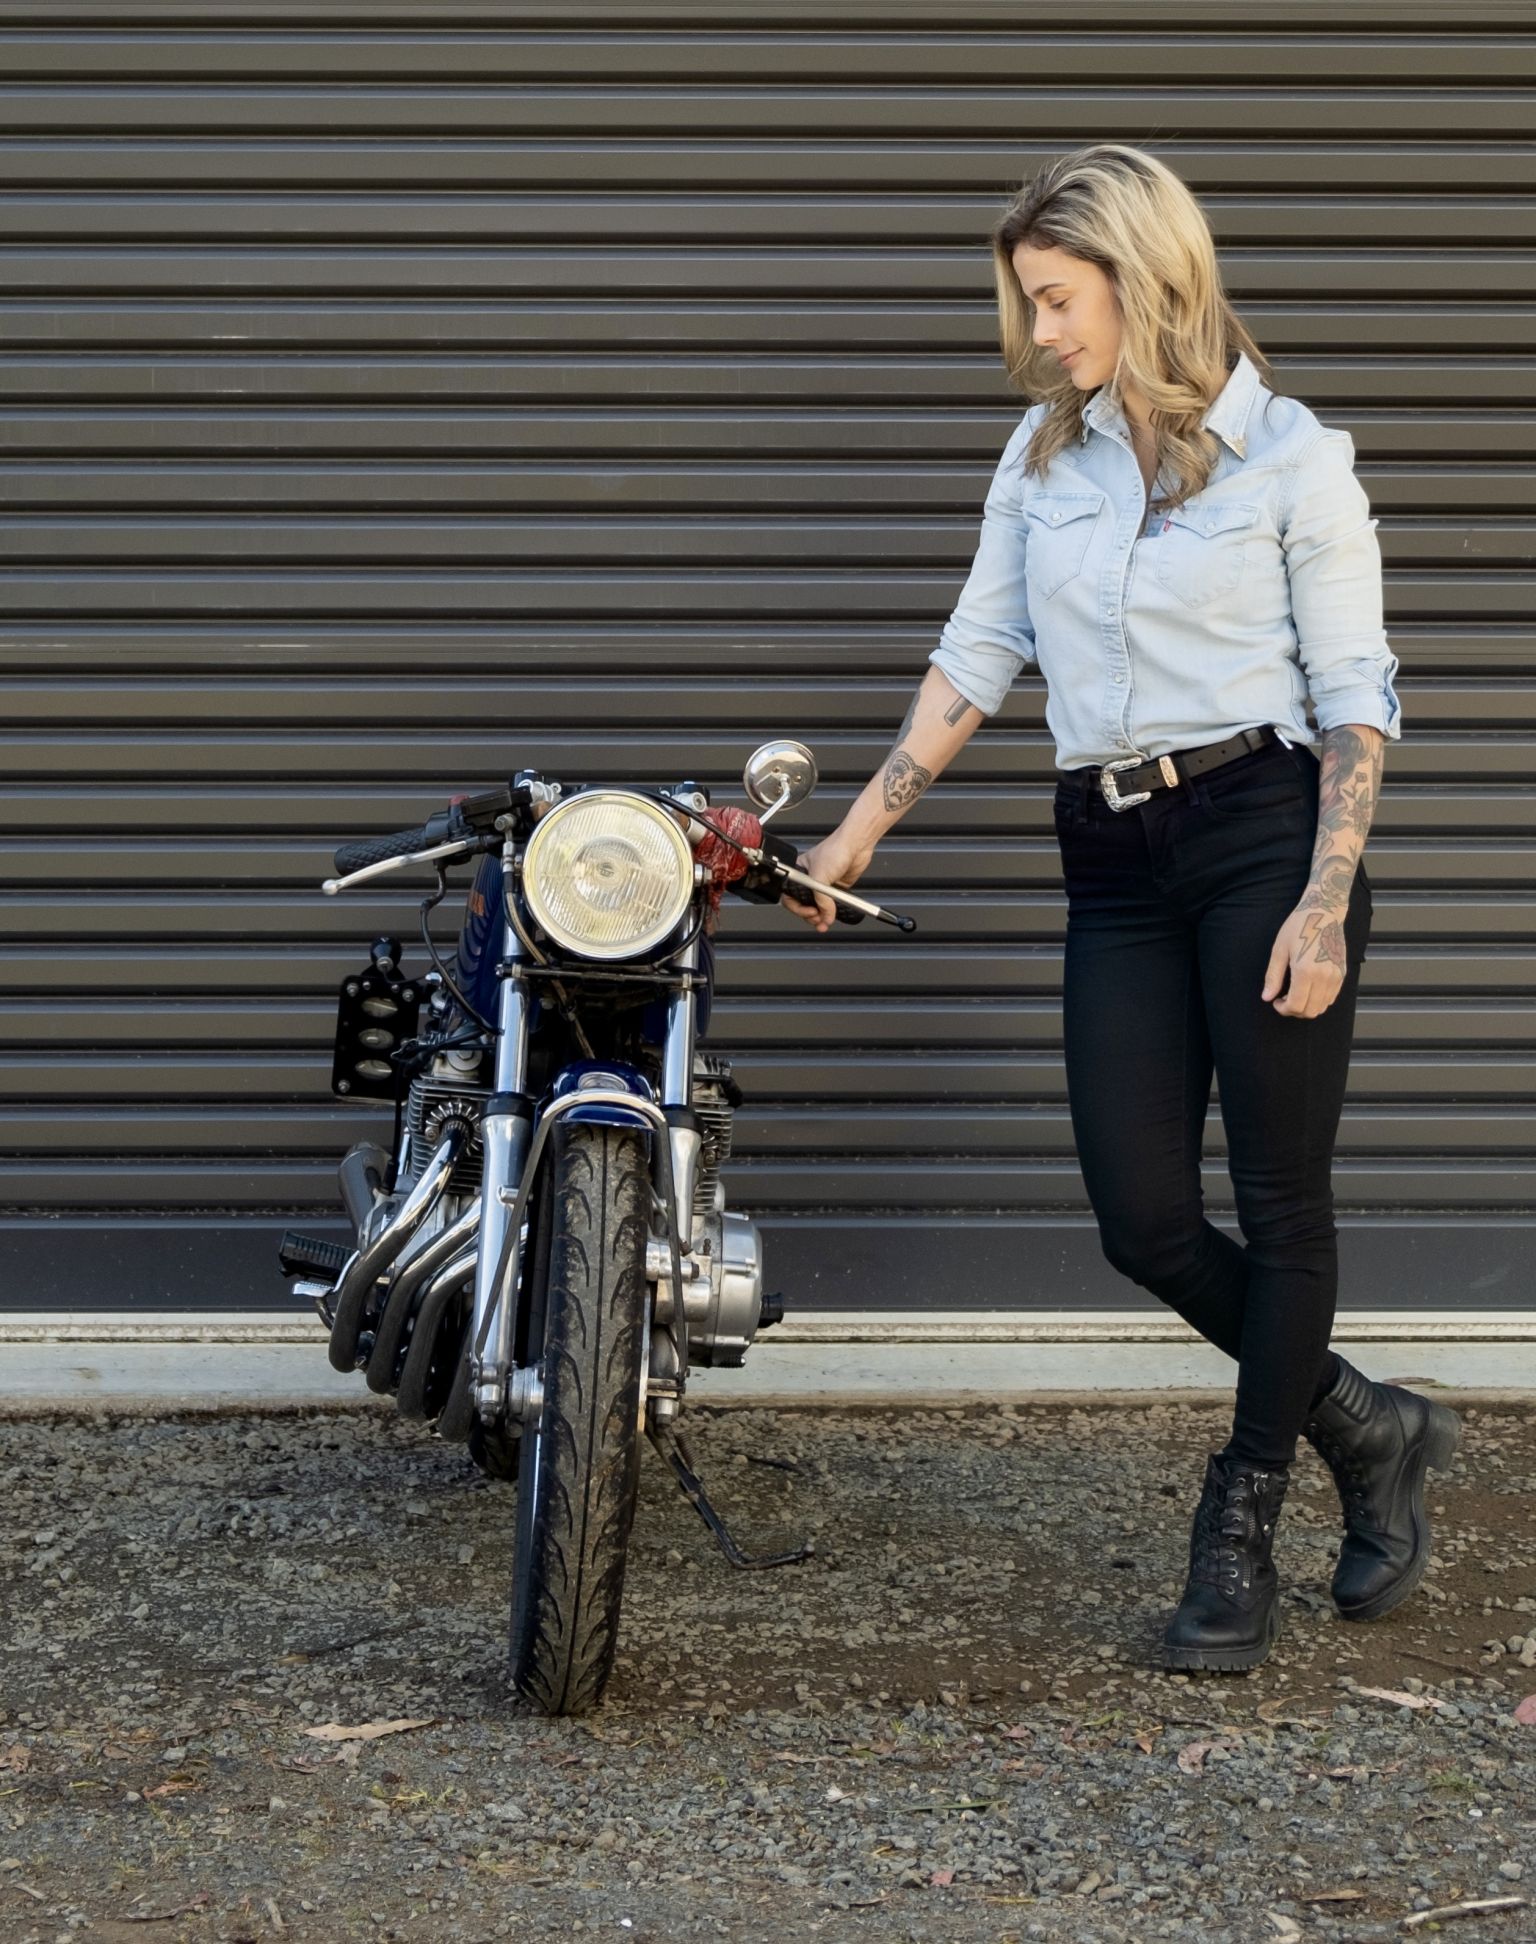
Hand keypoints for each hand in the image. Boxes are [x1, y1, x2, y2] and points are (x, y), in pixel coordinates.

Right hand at [782, 829, 875, 934]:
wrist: (856, 845)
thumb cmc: (835, 849)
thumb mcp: (820, 876)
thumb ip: (821, 899)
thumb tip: (826, 915)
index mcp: (798, 872)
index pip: (790, 896)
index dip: (797, 907)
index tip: (808, 912)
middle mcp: (809, 880)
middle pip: (803, 904)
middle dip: (809, 915)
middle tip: (817, 919)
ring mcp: (823, 885)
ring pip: (817, 907)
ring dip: (821, 917)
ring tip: (824, 922)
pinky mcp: (836, 889)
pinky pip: (831, 905)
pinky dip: (831, 913)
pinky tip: (832, 916)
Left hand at [1262, 903, 1347, 1017]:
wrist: (1323, 913)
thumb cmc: (1298, 927)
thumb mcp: (1279, 950)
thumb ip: (1273, 976)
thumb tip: (1266, 997)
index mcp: (1305, 971)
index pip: (1296, 1006)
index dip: (1283, 1009)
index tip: (1276, 1001)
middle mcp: (1324, 977)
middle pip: (1310, 1011)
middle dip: (1294, 1011)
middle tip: (1284, 1000)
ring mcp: (1336, 976)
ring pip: (1322, 1007)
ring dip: (1307, 1007)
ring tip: (1296, 993)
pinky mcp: (1343, 973)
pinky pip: (1331, 998)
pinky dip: (1319, 1000)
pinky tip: (1308, 988)